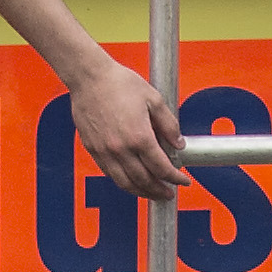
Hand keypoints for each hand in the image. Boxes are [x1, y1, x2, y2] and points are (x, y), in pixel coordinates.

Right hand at [71, 59, 191, 200]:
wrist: (89, 77)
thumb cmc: (118, 83)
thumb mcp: (154, 99)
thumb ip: (168, 124)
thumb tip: (178, 144)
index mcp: (139, 136)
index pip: (161, 168)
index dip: (175, 178)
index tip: (182, 181)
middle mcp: (121, 149)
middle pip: (144, 181)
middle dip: (160, 190)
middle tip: (169, 192)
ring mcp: (104, 151)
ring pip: (125, 183)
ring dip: (141, 192)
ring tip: (152, 193)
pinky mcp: (92, 149)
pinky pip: (109, 173)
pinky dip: (123, 182)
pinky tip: (130, 180)